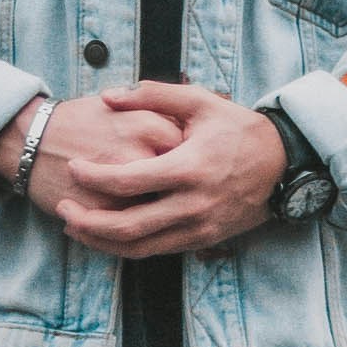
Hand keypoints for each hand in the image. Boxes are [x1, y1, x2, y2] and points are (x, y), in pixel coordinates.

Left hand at [0, 80, 282, 257]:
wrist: (284, 165)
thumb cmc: (239, 130)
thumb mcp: (201, 102)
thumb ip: (153, 95)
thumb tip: (108, 96)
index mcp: (188, 167)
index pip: (127, 181)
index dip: (92, 178)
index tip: (73, 167)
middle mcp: (192, 204)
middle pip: (127, 226)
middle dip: (87, 222)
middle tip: (63, 207)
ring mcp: (198, 227)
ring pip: (139, 247)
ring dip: (102, 242)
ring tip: (75, 226)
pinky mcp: (202, 240)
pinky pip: (157, 251)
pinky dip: (127, 246)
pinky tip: (108, 234)